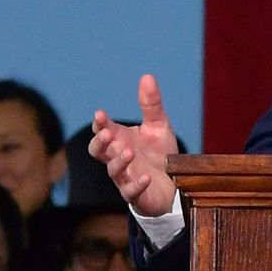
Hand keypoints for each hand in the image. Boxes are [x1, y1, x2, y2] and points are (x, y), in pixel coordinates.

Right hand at [89, 73, 182, 217]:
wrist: (174, 184)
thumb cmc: (160, 154)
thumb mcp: (158, 126)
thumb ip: (151, 104)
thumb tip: (147, 76)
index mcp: (119, 140)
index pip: (102, 130)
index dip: (99, 123)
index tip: (100, 114)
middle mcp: (117, 158)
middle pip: (97, 151)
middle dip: (99, 142)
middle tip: (108, 133)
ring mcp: (125, 177)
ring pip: (113, 170)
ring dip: (119, 160)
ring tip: (129, 151)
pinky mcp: (136, 194)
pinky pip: (131, 191)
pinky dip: (136, 184)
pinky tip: (146, 177)